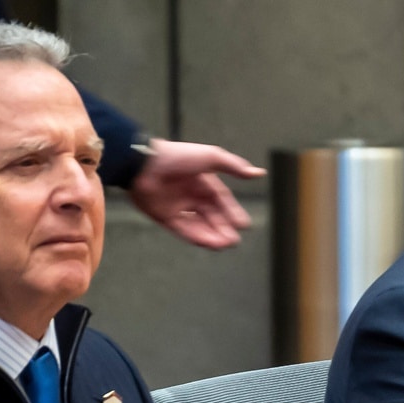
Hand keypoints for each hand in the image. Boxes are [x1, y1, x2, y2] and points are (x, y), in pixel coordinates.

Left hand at [129, 139, 264, 248]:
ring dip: (212, 235)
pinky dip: (196, 236)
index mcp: (202, 180)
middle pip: (211, 216)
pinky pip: (183, 229)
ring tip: (224, 245)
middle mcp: (191, 194)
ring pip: (199, 225)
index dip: (233, 212)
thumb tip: (259, 173)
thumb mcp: (211, 157)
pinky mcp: (164, 216)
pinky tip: (209, 243)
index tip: (244, 225)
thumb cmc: (177, 156)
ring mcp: (177, 206)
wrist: (144, 163)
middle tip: (234, 240)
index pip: (222, 200)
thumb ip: (234, 166)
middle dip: (224, 228)